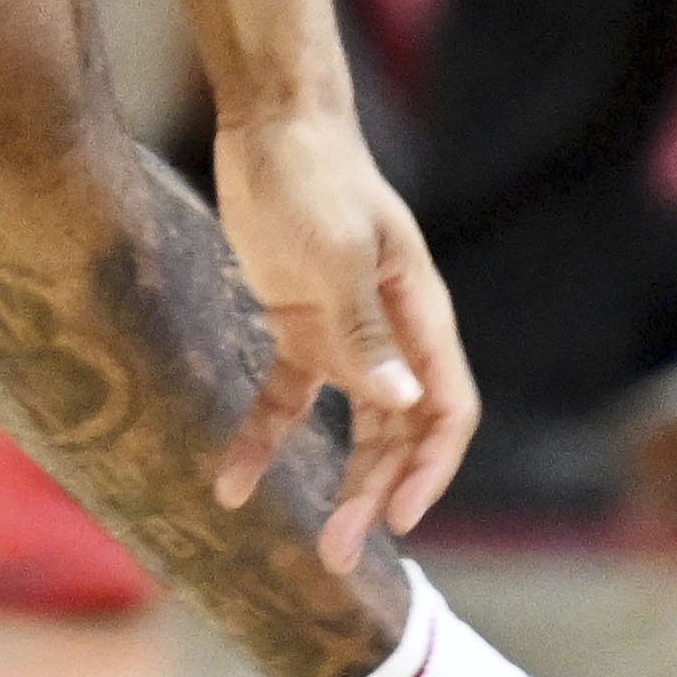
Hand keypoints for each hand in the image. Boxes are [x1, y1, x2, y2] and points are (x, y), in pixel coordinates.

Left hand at [210, 104, 473, 565]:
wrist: (270, 123)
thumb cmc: (313, 177)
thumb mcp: (337, 253)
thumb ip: (364, 330)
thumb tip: (400, 405)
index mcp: (419, 316)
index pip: (445, 410)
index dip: (429, 468)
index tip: (401, 519)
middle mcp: (392, 333)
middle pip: (398, 432)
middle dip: (377, 493)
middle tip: (341, 553)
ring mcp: (346, 332)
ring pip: (353, 426)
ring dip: (337, 481)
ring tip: (313, 545)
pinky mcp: (298, 326)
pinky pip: (287, 399)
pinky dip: (265, 438)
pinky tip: (230, 480)